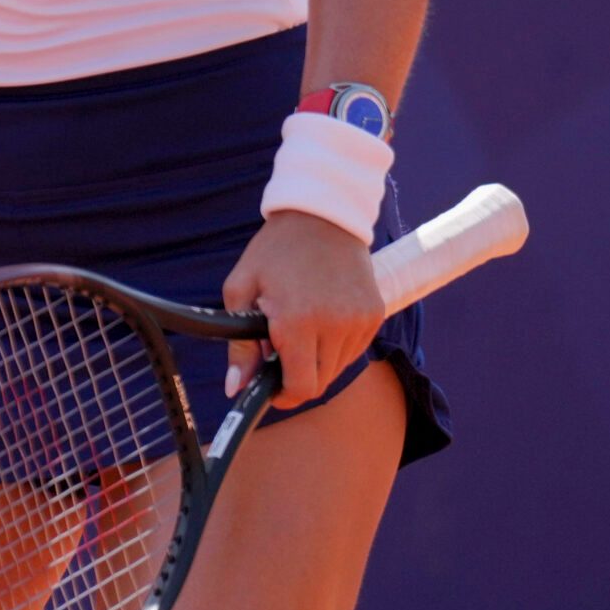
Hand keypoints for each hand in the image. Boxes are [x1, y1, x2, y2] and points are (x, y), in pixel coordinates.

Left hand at [222, 211, 384, 409]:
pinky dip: (335, 345)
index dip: (282, 394)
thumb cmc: (275, 251)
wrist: (322, 215)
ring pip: (337, 368)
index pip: (301, 387)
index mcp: (298, 321)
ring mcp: (360, 321)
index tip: (270, 387)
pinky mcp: (375, 315)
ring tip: (298, 325)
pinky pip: (353, 350)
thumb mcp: (241, 289)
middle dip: (295, 374)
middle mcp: (335, 325)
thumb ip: (238, 345)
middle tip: (277, 346)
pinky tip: (320, 318)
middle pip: (319, 381)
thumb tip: (234, 389)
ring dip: (316, 359)